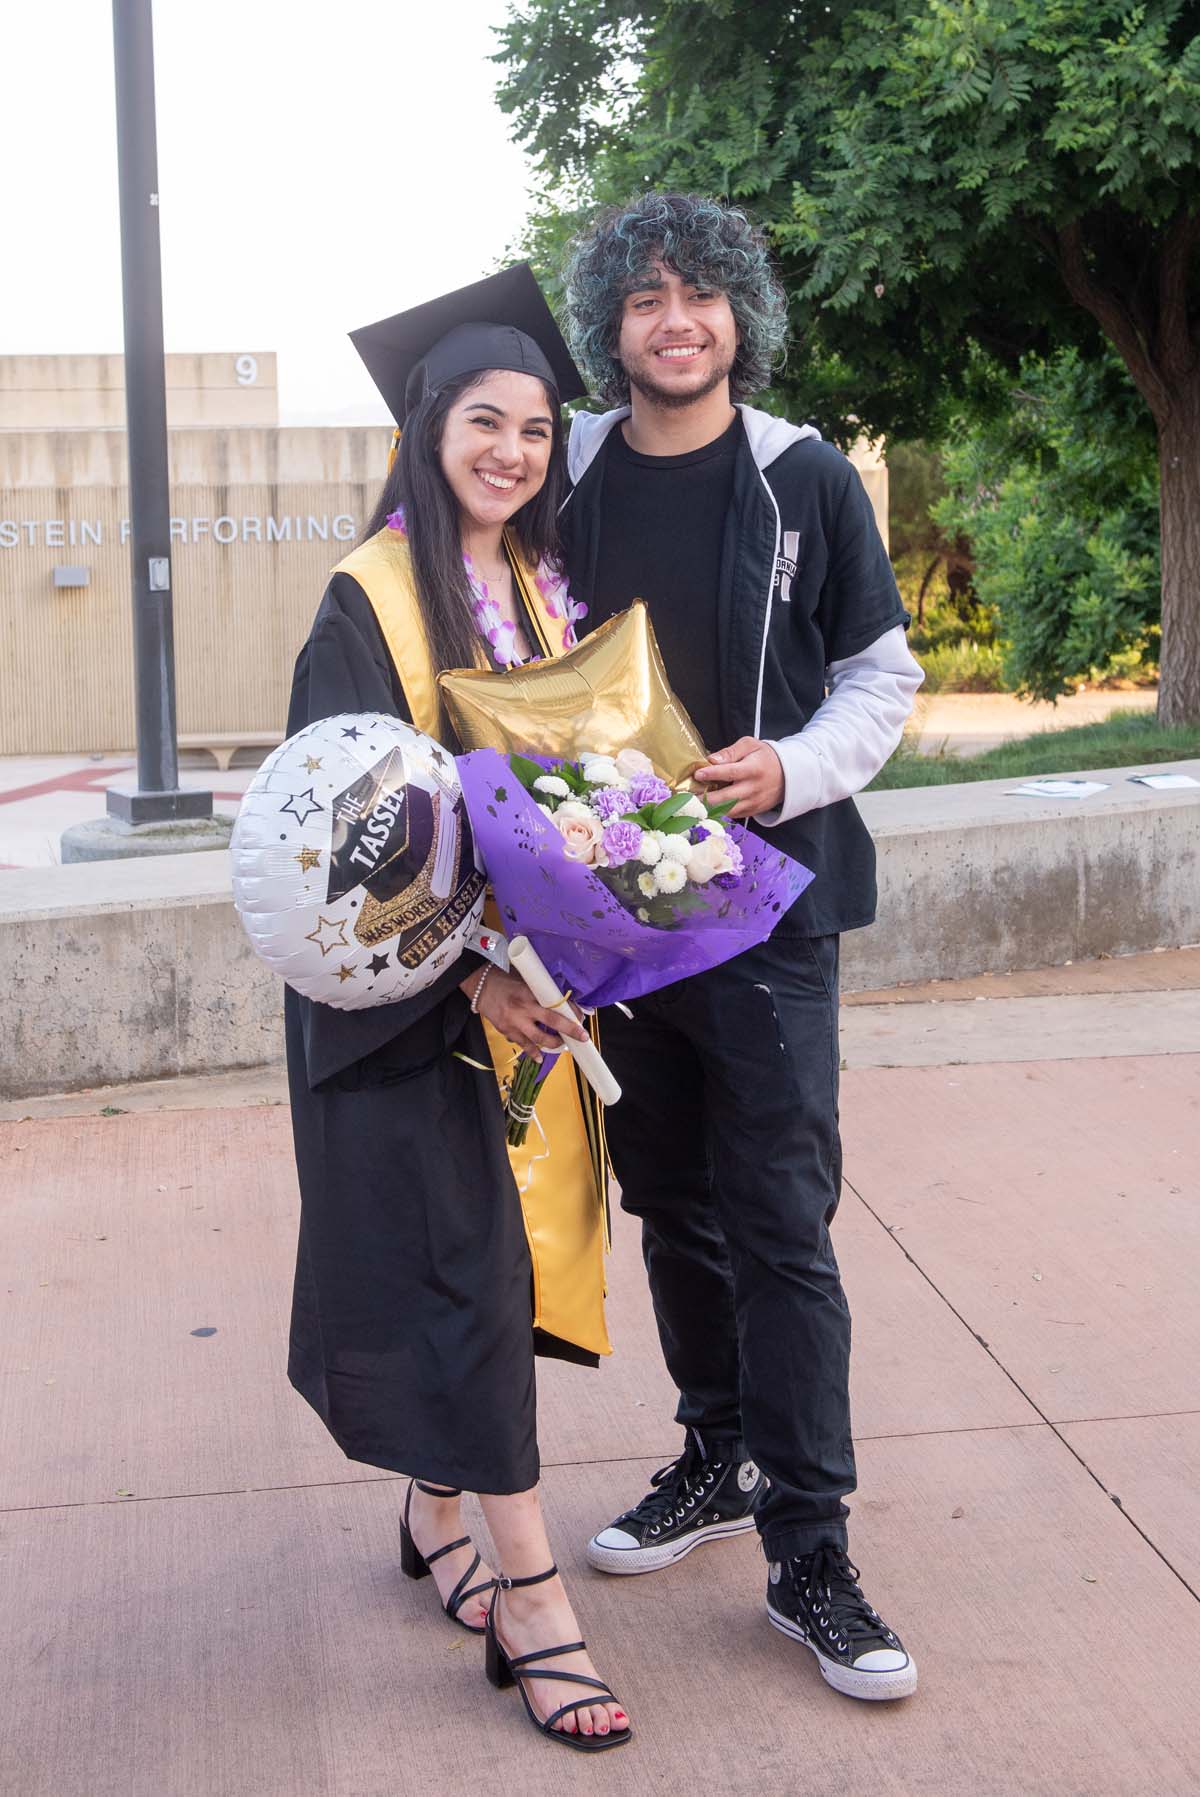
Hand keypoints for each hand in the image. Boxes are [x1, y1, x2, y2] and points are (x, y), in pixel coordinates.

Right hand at [460, 967, 588, 1057]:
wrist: (480, 987)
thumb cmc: (504, 980)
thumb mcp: (525, 981)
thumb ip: (540, 991)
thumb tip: (560, 1000)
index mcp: (529, 992)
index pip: (555, 1003)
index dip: (570, 1011)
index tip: (580, 1016)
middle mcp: (523, 1008)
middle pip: (551, 1021)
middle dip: (569, 1030)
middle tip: (582, 1036)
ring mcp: (514, 1022)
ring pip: (539, 1038)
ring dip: (553, 1043)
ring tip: (563, 1046)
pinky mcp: (507, 1031)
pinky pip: (523, 1045)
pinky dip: (533, 1052)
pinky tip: (540, 1058)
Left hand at [693, 737, 784, 817]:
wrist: (787, 776)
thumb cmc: (764, 757)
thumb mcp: (750, 746)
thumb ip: (731, 751)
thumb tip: (712, 760)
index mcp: (753, 769)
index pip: (731, 772)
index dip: (713, 773)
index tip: (698, 774)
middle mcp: (753, 789)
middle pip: (726, 797)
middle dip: (704, 798)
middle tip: (687, 796)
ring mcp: (753, 803)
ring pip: (727, 810)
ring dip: (709, 809)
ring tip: (692, 804)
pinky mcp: (751, 812)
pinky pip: (732, 815)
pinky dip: (718, 812)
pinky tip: (705, 807)